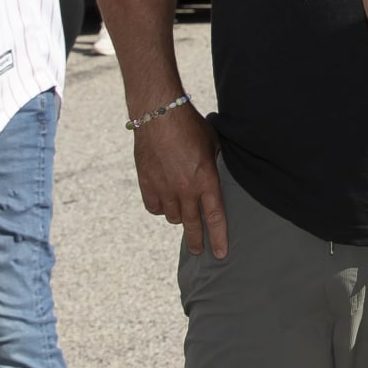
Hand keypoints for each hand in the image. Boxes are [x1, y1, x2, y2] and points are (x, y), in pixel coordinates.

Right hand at [133, 104, 228, 257]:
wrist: (159, 113)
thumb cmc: (190, 125)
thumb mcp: (212, 144)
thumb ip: (214, 165)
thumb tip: (215, 174)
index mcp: (206, 180)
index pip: (215, 217)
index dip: (219, 237)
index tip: (220, 253)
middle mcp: (185, 189)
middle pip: (193, 224)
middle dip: (197, 241)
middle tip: (199, 251)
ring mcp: (164, 188)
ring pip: (172, 216)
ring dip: (179, 216)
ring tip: (182, 211)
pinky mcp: (146, 183)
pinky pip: (154, 207)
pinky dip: (159, 208)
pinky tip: (163, 202)